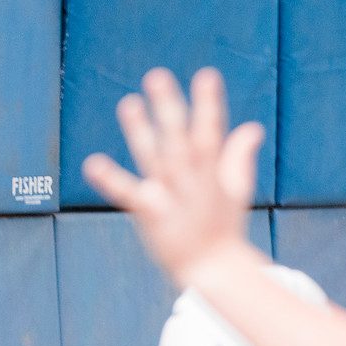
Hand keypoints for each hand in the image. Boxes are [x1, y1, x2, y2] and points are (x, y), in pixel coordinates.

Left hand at [81, 67, 264, 285]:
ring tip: (127, 103)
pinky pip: (131, 195)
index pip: (211, 132)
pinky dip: (112, 180)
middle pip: (181, 139)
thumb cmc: (222, 226)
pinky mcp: (153, 215)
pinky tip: (93, 164)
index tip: (206, 75)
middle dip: (171, 108)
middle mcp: (193, 180)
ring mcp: (173, 197)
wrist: (214, 271)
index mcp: (211, 172)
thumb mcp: (236, 189)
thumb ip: (238, 156)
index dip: (209, 104)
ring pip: (157, 159)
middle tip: (157, 76)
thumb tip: (252, 127)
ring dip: (142, 131)